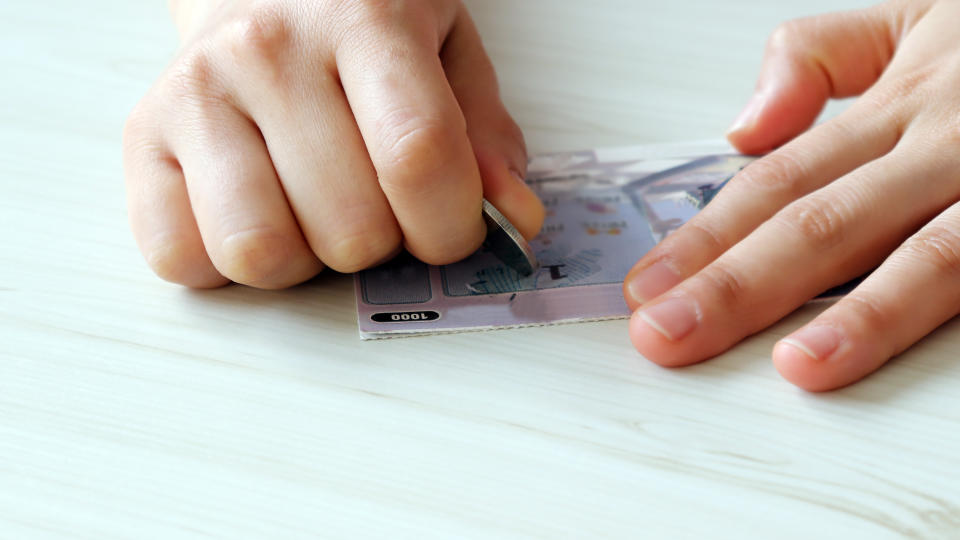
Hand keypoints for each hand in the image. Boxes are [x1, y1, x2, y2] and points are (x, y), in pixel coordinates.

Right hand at [123, 0, 543, 288]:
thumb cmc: (362, 27)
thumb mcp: (449, 56)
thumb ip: (485, 140)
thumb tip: (511, 221)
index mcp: (364, 20)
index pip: (417, 156)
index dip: (450, 227)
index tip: (451, 231)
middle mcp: (267, 50)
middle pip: (349, 227)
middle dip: (381, 244)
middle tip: (374, 201)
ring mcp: (195, 93)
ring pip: (261, 253)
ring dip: (305, 260)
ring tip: (313, 210)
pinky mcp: (142, 135)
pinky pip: (178, 258)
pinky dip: (226, 264)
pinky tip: (256, 212)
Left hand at [623, 0, 959, 390]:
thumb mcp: (918, 15)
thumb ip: (820, 56)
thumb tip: (745, 127)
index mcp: (900, 104)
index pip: (778, 179)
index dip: (707, 235)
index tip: (649, 285)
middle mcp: (946, 142)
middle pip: (824, 221)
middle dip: (739, 286)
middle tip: (670, 336)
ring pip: (922, 252)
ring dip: (852, 314)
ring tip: (793, 364)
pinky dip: (943, 311)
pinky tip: (899, 349)